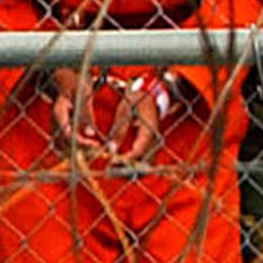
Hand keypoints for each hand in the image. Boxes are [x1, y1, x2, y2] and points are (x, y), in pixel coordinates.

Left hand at [73, 68, 191, 166]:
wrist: (150, 93)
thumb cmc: (137, 99)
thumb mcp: (125, 112)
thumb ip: (119, 131)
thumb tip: (111, 150)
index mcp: (148, 132)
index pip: (137, 152)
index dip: (124, 160)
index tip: (111, 163)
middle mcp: (152, 139)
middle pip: (141, 161)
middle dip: (126, 168)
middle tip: (110, 170)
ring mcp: (151, 141)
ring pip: (142, 161)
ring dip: (129, 167)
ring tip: (113, 168)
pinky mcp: (147, 141)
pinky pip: (141, 155)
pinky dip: (131, 160)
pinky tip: (119, 160)